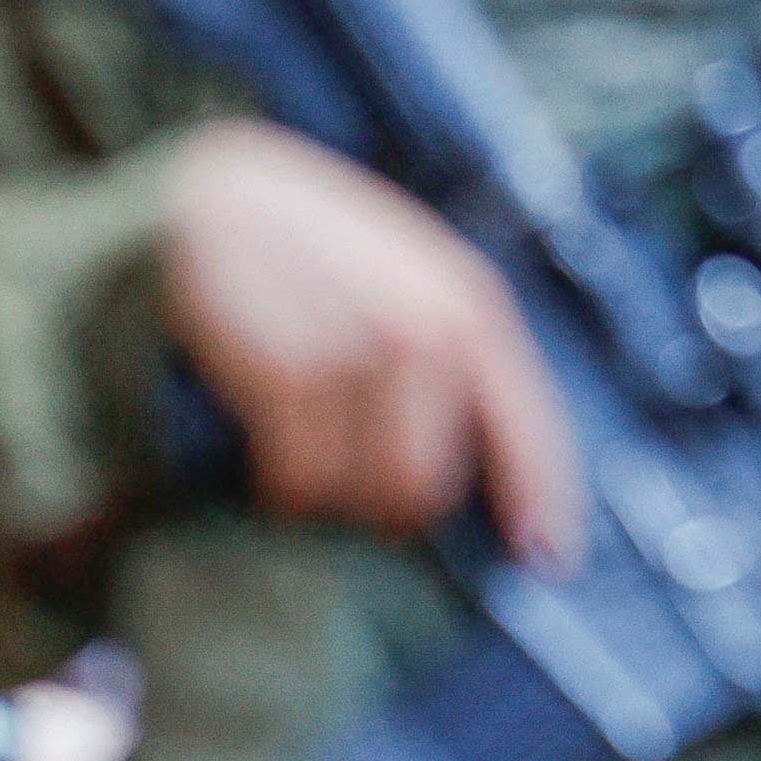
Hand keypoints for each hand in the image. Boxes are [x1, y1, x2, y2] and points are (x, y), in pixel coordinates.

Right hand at [160, 120, 583, 565]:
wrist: (211, 203)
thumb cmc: (318, 249)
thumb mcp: (412, 277)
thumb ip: (457, 354)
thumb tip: (494, 470)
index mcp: (470, 306)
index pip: (528, 426)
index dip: (542, 498)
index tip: (550, 557)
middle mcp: (427, 331)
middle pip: (425, 486)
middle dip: (388, 499)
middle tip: (350, 464)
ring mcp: (358, 355)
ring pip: (360, 492)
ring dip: (331, 488)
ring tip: (306, 432)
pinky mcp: (287, 376)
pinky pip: (295, 481)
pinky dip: (280, 479)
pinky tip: (267, 432)